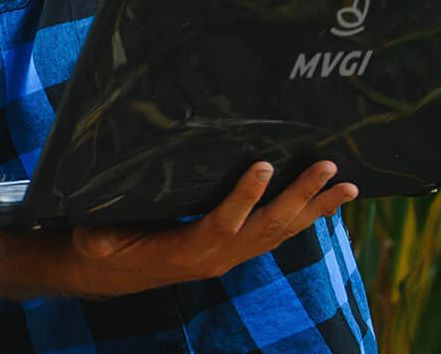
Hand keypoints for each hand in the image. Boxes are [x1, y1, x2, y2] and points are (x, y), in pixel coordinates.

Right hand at [61, 161, 356, 297]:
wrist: (110, 274)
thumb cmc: (103, 249)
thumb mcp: (95, 241)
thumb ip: (99, 238)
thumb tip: (93, 235)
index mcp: (187, 252)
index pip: (222, 224)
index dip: (244, 197)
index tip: (264, 166)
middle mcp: (218, 257)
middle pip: (268, 227)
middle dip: (301, 198)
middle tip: (328, 170)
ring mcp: (231, 255)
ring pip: (280, 232)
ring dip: (315, 209)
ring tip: (347, 186)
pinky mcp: (235, 249)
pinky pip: (276, 234)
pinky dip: (304, 217)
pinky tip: (324, 201)